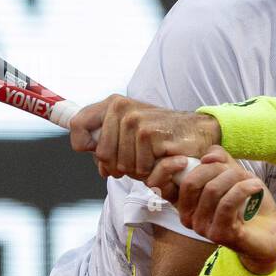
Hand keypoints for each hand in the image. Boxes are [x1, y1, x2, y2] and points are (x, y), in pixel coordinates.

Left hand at [69, 94, 219, 180]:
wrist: (197, 131)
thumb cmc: (161, 136)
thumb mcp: (130, 133)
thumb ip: (108, 145)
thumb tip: (100, 166)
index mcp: (113, 104)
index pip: (77, 124)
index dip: (83, 145)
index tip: (96, 152)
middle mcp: (122, 108)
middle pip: (102, 154)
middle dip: (118, 166)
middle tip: (136, 161)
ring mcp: (136, 120)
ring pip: (121, 165)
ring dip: (137, 171)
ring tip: (151, 159)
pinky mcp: (151, 134)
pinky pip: (140, 168)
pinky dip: (152, 172)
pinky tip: (161, 159)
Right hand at [145, 145, 275, 271]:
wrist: (268, 234)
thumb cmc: (248, 205)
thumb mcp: (232, 175)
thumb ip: (219, 160)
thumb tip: (208, 156)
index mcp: (183, 202)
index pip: (158, 183)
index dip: (167, 167)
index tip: (193, 158)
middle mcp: (187, 217)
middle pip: (190, 182)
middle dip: (215, 168)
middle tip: (235, 170)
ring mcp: (202, 228)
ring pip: (212, 190)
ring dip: (235, 178)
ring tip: (250, 180)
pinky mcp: (220, 234)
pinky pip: (228, 203)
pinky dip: (244, 188)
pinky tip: (255, 186)